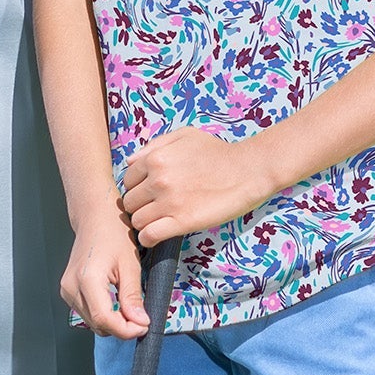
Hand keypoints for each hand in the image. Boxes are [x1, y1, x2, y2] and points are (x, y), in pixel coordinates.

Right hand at [60, 204, 149, 338]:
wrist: (94, 216)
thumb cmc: (113, 232)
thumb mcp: (130, 264)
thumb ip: (132, 297)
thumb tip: (140, 323)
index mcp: (87, 279)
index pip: (105, 320)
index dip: (127, 330)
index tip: (144, 325)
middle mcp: (71, 287)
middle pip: (98, 325)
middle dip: (122, 327)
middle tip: (141, 315)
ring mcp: (67, 289)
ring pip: (93, 323)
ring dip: (114, 322)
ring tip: (128, 305)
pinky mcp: (68, 290)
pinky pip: (88, 313)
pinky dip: (104, 314)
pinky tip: (115, 301)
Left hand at [119, 127, 275, 246]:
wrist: (247, 170)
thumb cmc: (217, 151)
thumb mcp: (183, 135)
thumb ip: (154, 145)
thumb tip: (130, 162)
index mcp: (155, 158)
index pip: (127, 180)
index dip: (136, 188)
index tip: (147, 194)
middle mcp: (157, 180)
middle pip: (130, 202)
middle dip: (139, 206)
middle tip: (152, 209)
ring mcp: (169, 202)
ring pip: (137, 220)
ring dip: (144, 223)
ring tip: (157, 222)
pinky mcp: (182, 222)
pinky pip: (150, 236)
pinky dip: (148, 238)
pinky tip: (155, 235)